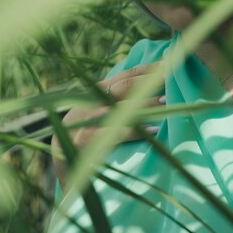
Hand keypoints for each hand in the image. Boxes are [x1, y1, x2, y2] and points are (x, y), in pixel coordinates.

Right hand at [51, 62, 165, 187]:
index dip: (148, 69)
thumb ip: (118, 103)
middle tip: (173, 80)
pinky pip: (113, 133)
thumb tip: (154, 93)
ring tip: (167, 103)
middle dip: (150, 81)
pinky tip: (154, 131)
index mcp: (95, 94)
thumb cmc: (86, 142)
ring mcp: (85, 122)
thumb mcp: (98, 116)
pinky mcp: (84, 142)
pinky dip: (135, 131)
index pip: (125, 75)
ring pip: (119, 107)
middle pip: (123, 86)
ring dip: (145, 103)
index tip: (171, 64)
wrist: (59, 168)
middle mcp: (89, 103)